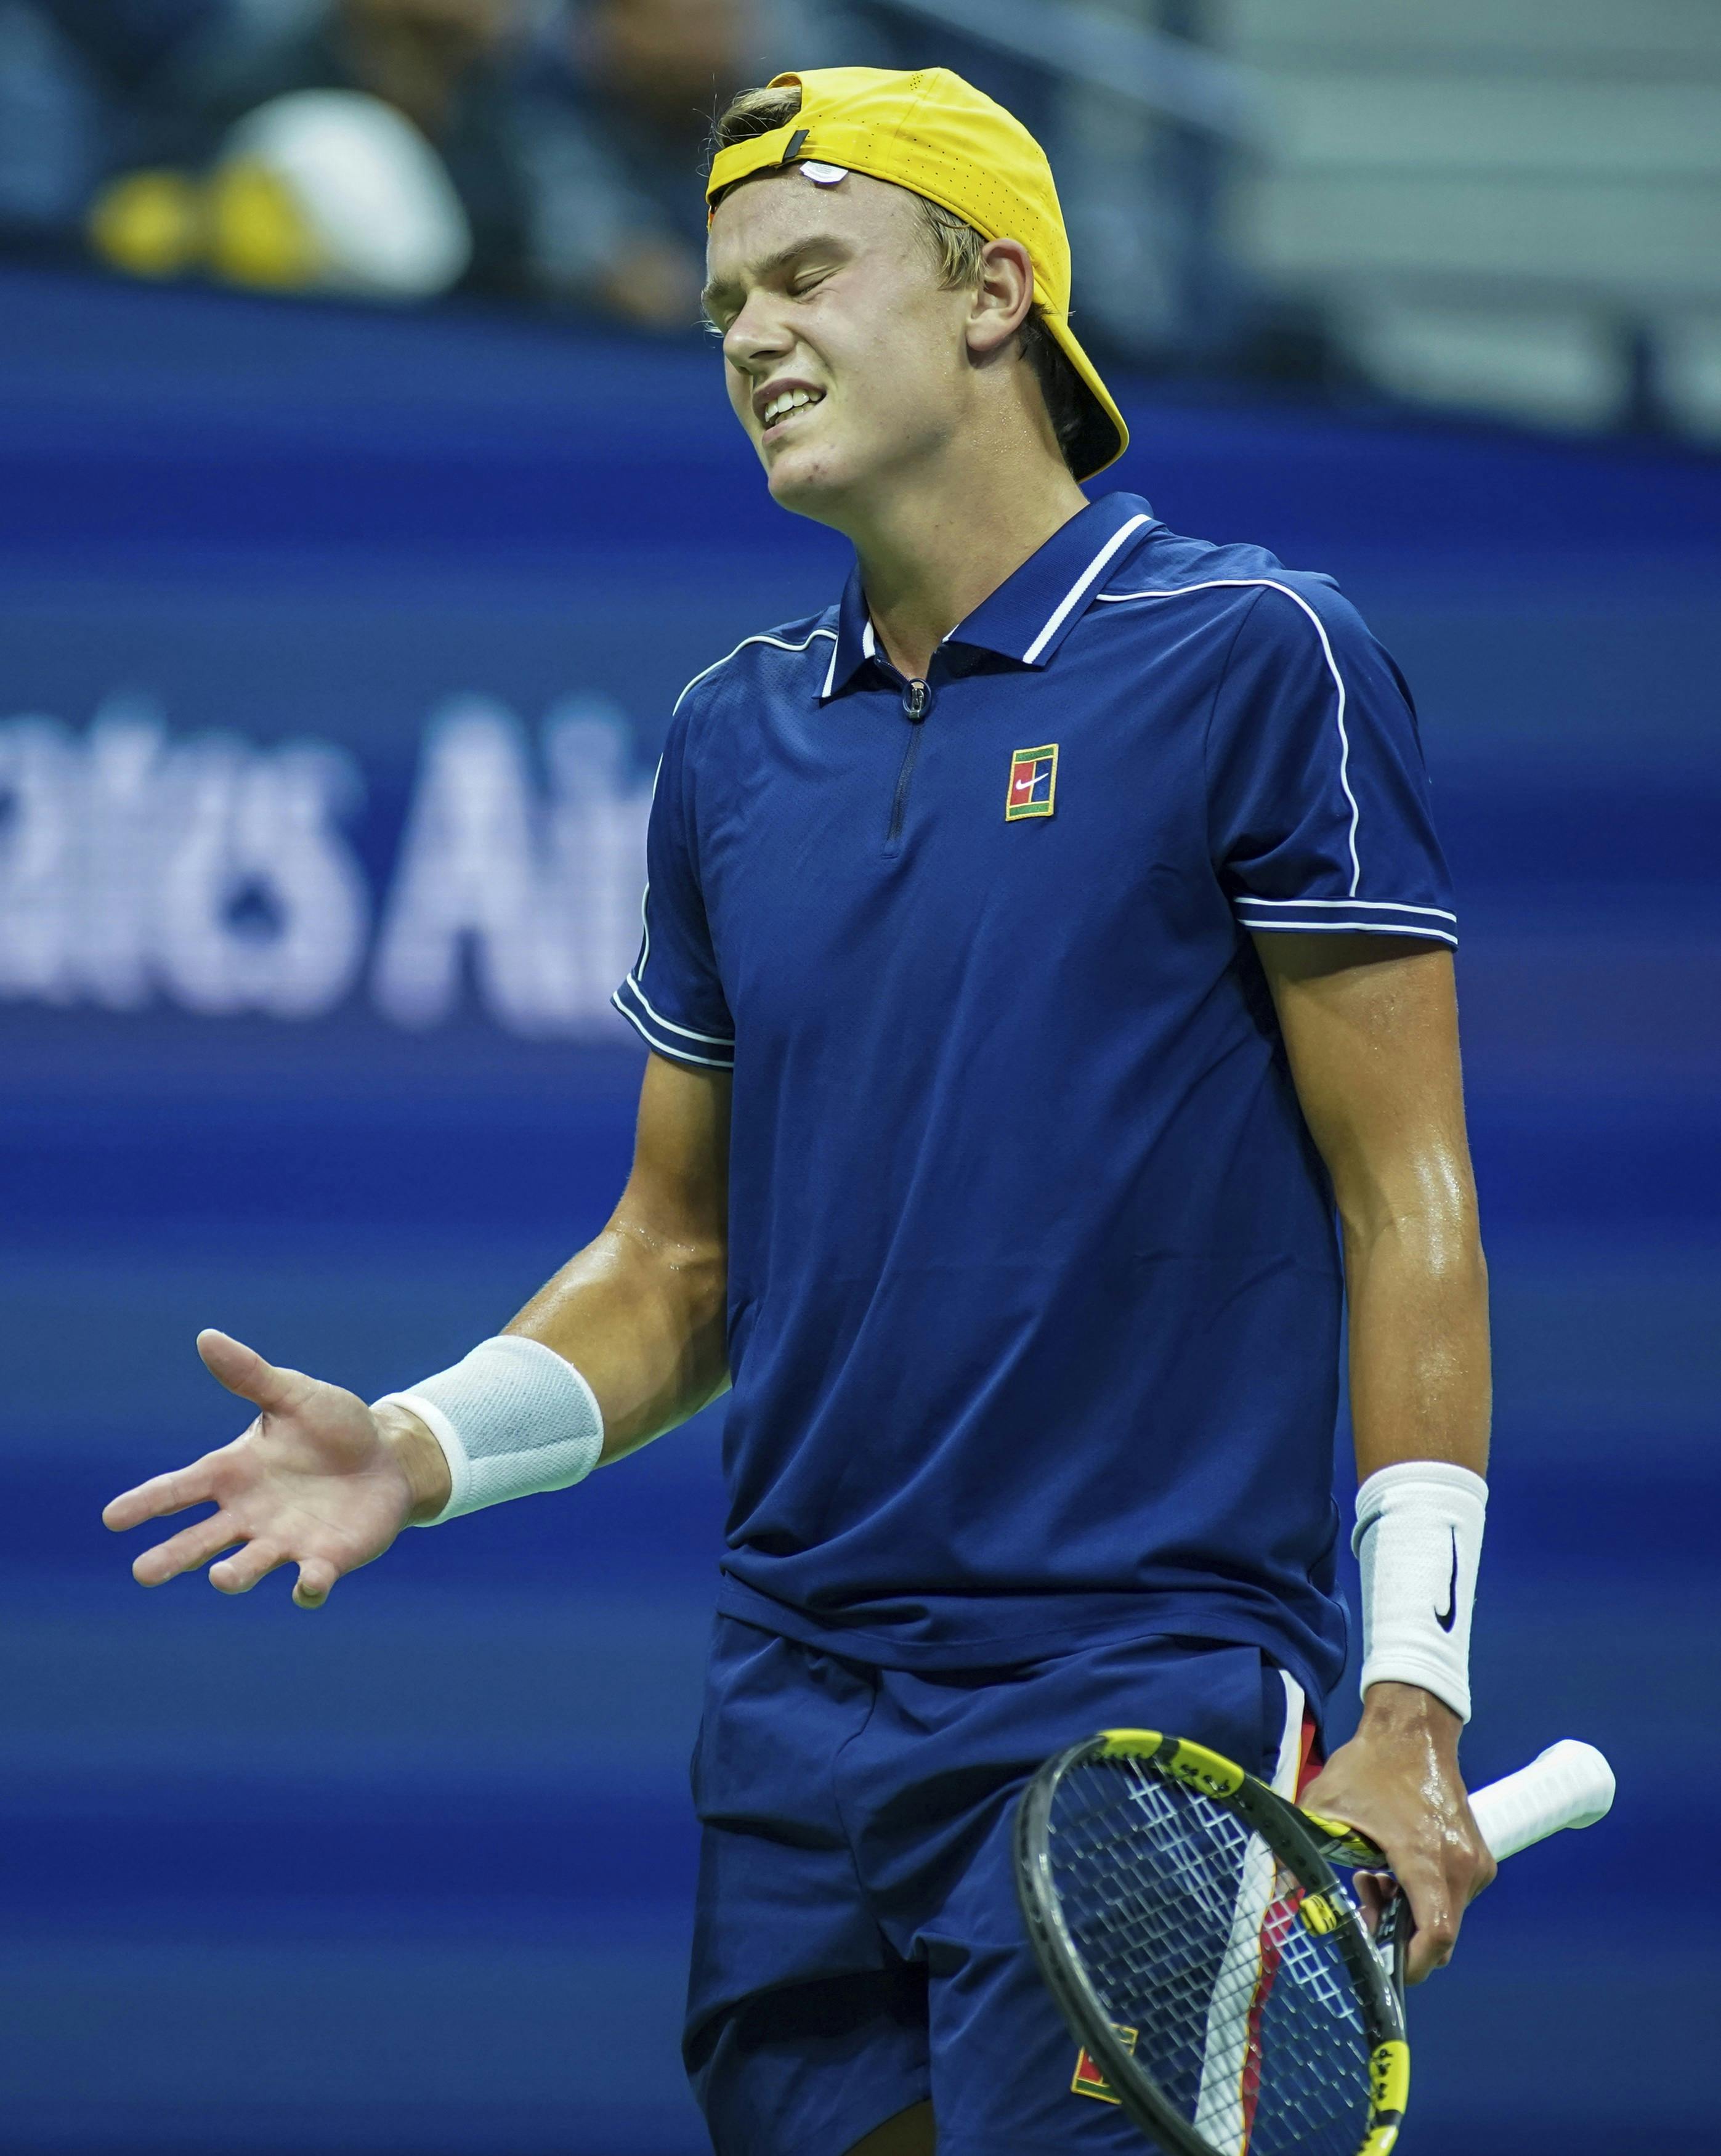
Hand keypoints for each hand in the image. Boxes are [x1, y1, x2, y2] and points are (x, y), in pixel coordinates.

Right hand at [102, 1329, 450, 1608]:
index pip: (180, 1489)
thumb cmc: (333, 1426)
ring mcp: (284, 1541)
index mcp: (234, 1473)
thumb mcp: (294, 1396)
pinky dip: (308, 1587)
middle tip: (144, 1573)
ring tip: (221, 1577)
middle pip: (201, 1541)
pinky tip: (308, 1583)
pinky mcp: (325, 1559)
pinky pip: (311, 1581)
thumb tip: (207, 1336)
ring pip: (249, 1565)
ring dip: (235, 1574)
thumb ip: (251, 1375)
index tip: (112, 1518)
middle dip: (174, 1557)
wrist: (388, 1457)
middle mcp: (250, 1515)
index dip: (146, 1503)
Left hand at [1298, 1682, 1495, 1982]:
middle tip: (1362, 1907)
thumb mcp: (1323, 1808)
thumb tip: (1278, 1893)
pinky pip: (1451, 1895)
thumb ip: (1300, 1852)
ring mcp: (1474, 1861)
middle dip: (1399, 1934)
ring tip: (1370, 1877)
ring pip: (1443, 1914)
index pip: (1437, 1935)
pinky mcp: (1477, 1855)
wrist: (1411, 1730)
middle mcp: (1461, 1865)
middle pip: (1438, 1932)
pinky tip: (1391, 1867)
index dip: (1413, 1964)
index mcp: (1427, 1858)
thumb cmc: (1369, 1766)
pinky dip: (1422, 1893)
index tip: (1387, 1968)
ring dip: (1406, 1911)